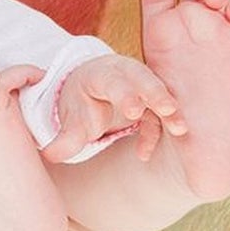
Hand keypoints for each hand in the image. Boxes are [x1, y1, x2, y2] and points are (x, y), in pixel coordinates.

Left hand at [41, 54, 186, 164]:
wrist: (90, 89)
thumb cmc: (81, 102)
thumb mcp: (71, 118)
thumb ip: (64, 138)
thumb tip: (50, 156)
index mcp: (100, 74)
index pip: (114, 81)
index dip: (125, 94)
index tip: (134, 111)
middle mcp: (125, 74)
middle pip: (143, 79)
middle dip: (156, 94)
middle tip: (167, 109)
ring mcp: (141, 85)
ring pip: (159, 93)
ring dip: (170, 111)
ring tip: (180, 129)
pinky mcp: (152, 99)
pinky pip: (159, 114)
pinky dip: (157, 132)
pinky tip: (142, 154)